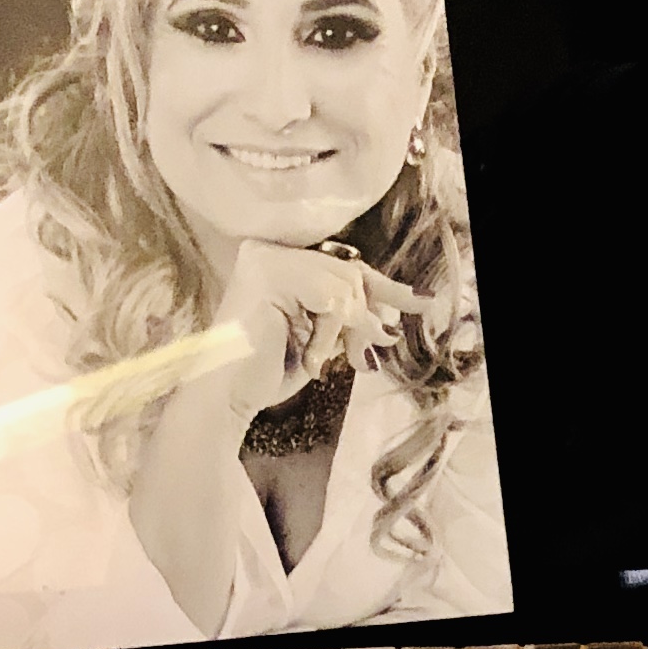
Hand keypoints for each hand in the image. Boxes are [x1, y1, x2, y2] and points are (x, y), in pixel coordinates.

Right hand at [193, 240, 427, 425]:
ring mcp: (266, 259)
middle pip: (350, 272)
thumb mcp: (322, 336)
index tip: (420, 301)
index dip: (384, 288)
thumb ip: (349, 315)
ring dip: (350, 330)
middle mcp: (269, 251)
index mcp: (279, 261)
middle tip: (369, 352)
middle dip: (367, 317)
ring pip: (345, 285)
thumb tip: (397, 311)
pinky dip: (330, 333)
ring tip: (339, 359)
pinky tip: (311, 359)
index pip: (343, 267)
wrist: (227, 397)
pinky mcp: (268, 275)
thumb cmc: (268, 371)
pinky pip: (330, 299)